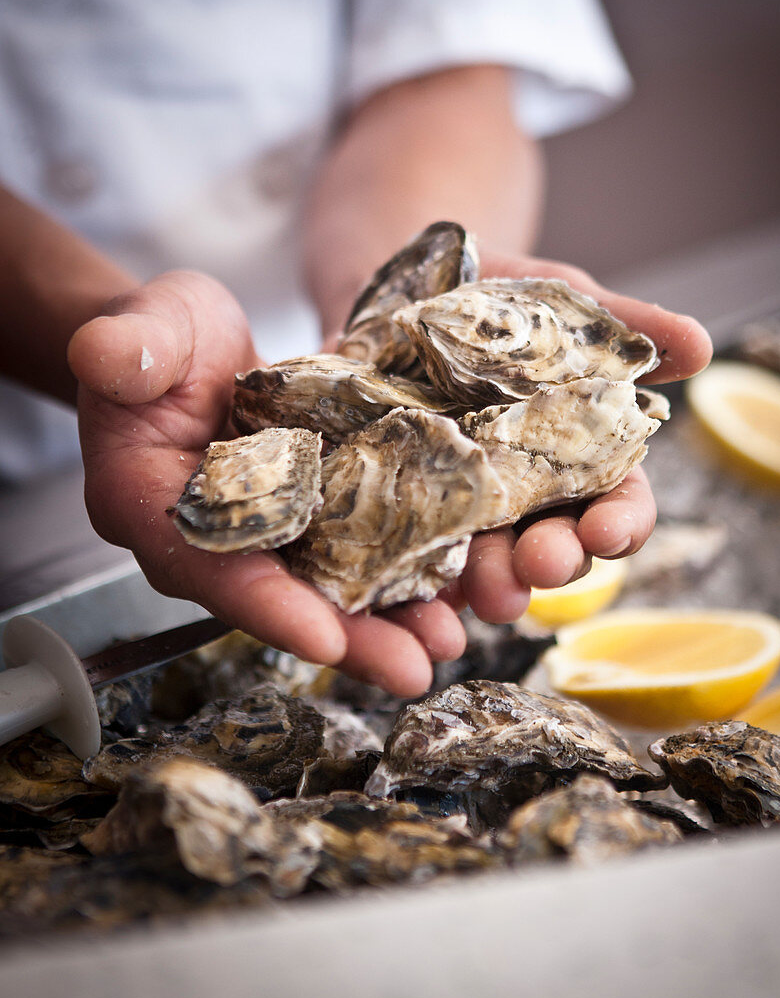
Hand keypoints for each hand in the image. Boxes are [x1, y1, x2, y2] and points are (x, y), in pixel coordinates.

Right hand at [67, 270, 465, 697]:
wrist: (194, 347)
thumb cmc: (160, 337)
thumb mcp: (143, 328)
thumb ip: (128, 348)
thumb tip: (105, 355)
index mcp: (153, 504)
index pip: (207, 564)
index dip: (264, 604)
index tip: (325, 639)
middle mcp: (215, 538)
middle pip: (280, 598)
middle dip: (348, 637)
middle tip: (412, 670)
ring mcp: (270, 533)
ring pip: (328, 587)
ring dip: (389, 619)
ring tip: (448, 641)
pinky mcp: (313, 515)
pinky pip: (359, 550)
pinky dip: (406, 570)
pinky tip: (456, 586)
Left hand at [441, 249, 713, 623]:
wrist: (404, 297)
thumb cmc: (498, 305)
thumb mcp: (561, 304)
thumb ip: (626, 329)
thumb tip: (699, 346)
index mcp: (585, 459)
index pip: (618, 506)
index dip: (620, 525)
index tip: (607, 531)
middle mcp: (534, 498)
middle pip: (558, 547)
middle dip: (556, 561)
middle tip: (542, 563)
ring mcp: (473, 512)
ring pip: (493, 565)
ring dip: (498, 583)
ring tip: (490, 590)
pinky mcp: (416, 518)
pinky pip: (423, 560)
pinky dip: (426, 579)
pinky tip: (422, 587)